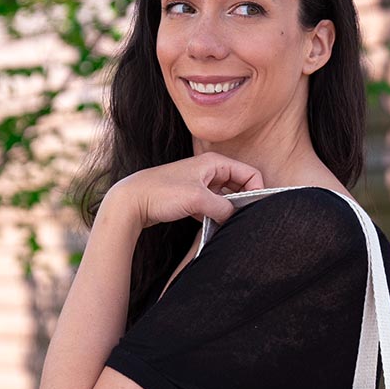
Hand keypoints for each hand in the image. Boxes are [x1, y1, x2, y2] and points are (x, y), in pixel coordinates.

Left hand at [104, 152, 264, 230]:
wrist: (131, 201)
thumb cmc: (162, 193)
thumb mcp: (198, 200)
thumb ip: (223, 208)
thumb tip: (236, 217)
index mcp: (215, 162)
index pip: (250, 174)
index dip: (258, 191)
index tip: (257, 211)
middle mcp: (209, 170)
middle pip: (240, 185)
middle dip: (244, 202)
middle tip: (244, 220)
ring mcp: (200, 184)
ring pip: (226, 198)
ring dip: (229, 211)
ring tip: (228, 224)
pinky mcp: (192, 198)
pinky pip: (213, 206)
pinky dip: (216, 215)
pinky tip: (212, 226)